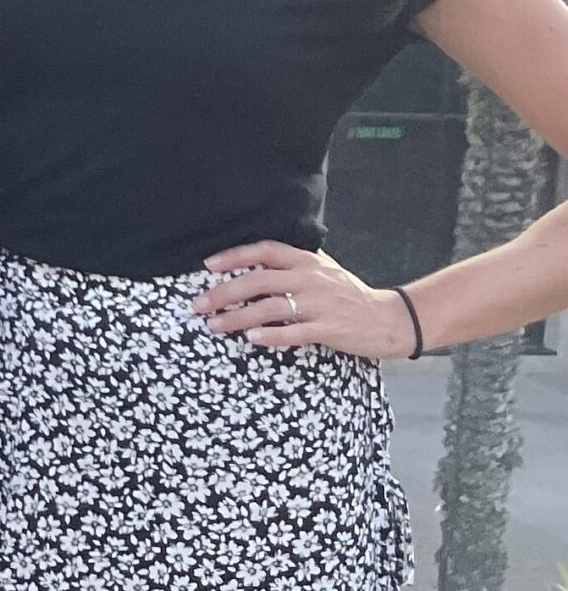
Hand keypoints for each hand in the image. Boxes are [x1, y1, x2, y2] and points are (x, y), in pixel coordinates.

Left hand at [196, 241, 411, 359]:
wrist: (390, 318)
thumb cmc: (350, 294)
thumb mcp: (323, 270)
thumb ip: (294, 263)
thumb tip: (256, 259)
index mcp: (306, 261)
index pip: (264, 251)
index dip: (234, 256)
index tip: (207, 265)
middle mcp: (310, 278)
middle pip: (259, 280)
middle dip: (224, 292)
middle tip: (198, 304)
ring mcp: (320, 304)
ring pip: (271, 307)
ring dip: (238, 318)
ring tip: (215, 326)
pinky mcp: (331, 329)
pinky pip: (296, 332)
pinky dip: (272, 336)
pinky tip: (252, 340)